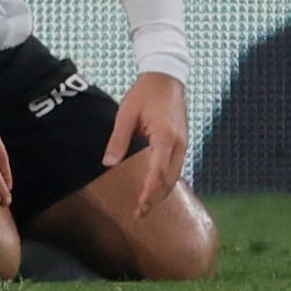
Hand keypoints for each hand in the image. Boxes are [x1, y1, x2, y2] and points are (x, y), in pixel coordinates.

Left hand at [104, 72, 186, 220]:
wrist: (166, 76)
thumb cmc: (145, 93)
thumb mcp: (126, 113)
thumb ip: (118, 140)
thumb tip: (108, 164)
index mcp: (165, 136)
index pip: (158, 172)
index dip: (149, 192)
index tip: (140, 207)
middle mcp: (178, 143)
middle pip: (169, 179)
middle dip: (155, 198)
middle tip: (138, 214)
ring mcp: (183, 143)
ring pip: (174, 175)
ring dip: (161, 192)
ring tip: (145, 206)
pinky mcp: (181, 141)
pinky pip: (175, 167)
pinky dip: (166, 180)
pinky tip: (155, 188)